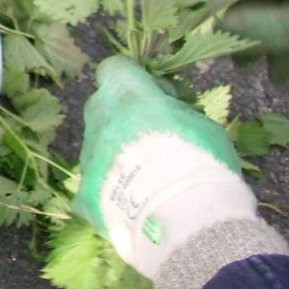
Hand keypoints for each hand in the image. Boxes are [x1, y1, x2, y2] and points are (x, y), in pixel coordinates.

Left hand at [75, 57, 255, 280]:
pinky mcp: (84, 190)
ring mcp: (88, 155)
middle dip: (124, 115)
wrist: (183, 219)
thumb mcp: (203, 123)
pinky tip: (132, 206)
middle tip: (154, 138)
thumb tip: (165, 106)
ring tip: (148, 181)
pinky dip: (109, 190)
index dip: (135, 80)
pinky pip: (94, 183)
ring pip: (98, 144)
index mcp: (127, 94)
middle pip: (104, 106)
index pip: (116, 69)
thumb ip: (176, 110)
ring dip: (117, 153)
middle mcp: (99, 118)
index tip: (156, 96)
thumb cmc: (202, 162)